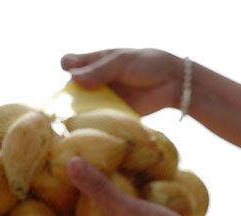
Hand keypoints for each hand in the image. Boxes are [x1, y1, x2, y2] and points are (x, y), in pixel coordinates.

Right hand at [61, 48, 184, 115]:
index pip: (69, 63)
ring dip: (79, 112)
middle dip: (70, 95)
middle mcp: (94, 82)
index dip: (68, 68)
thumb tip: (72, 77)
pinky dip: (93, 124)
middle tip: (76, 100)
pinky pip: (98, 120)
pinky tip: (90, 128)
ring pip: (82, 106)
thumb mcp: (121, 62)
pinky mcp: (112, 115)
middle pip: (73, 88)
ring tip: (77, 118)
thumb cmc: (147, 65)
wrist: (171, 83)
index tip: (72, 73)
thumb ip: (99, 70)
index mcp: (94, 62)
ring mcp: (103, 99)